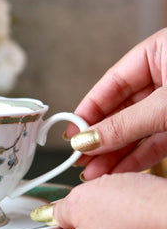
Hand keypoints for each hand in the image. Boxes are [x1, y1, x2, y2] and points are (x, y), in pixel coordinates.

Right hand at [65, 28, 166, 180]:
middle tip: (80, 160)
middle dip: (100, 139)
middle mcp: (164, 77)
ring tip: (93, 174)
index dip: (88, 111)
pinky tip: (117, 171)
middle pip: (120, 111)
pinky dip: (137, 158)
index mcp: (158, 53)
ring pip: (136, 130)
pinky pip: (155, 142)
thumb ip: (126, 123)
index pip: (111, 84)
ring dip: (114, 154)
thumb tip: (86, 141)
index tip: (71, 135)